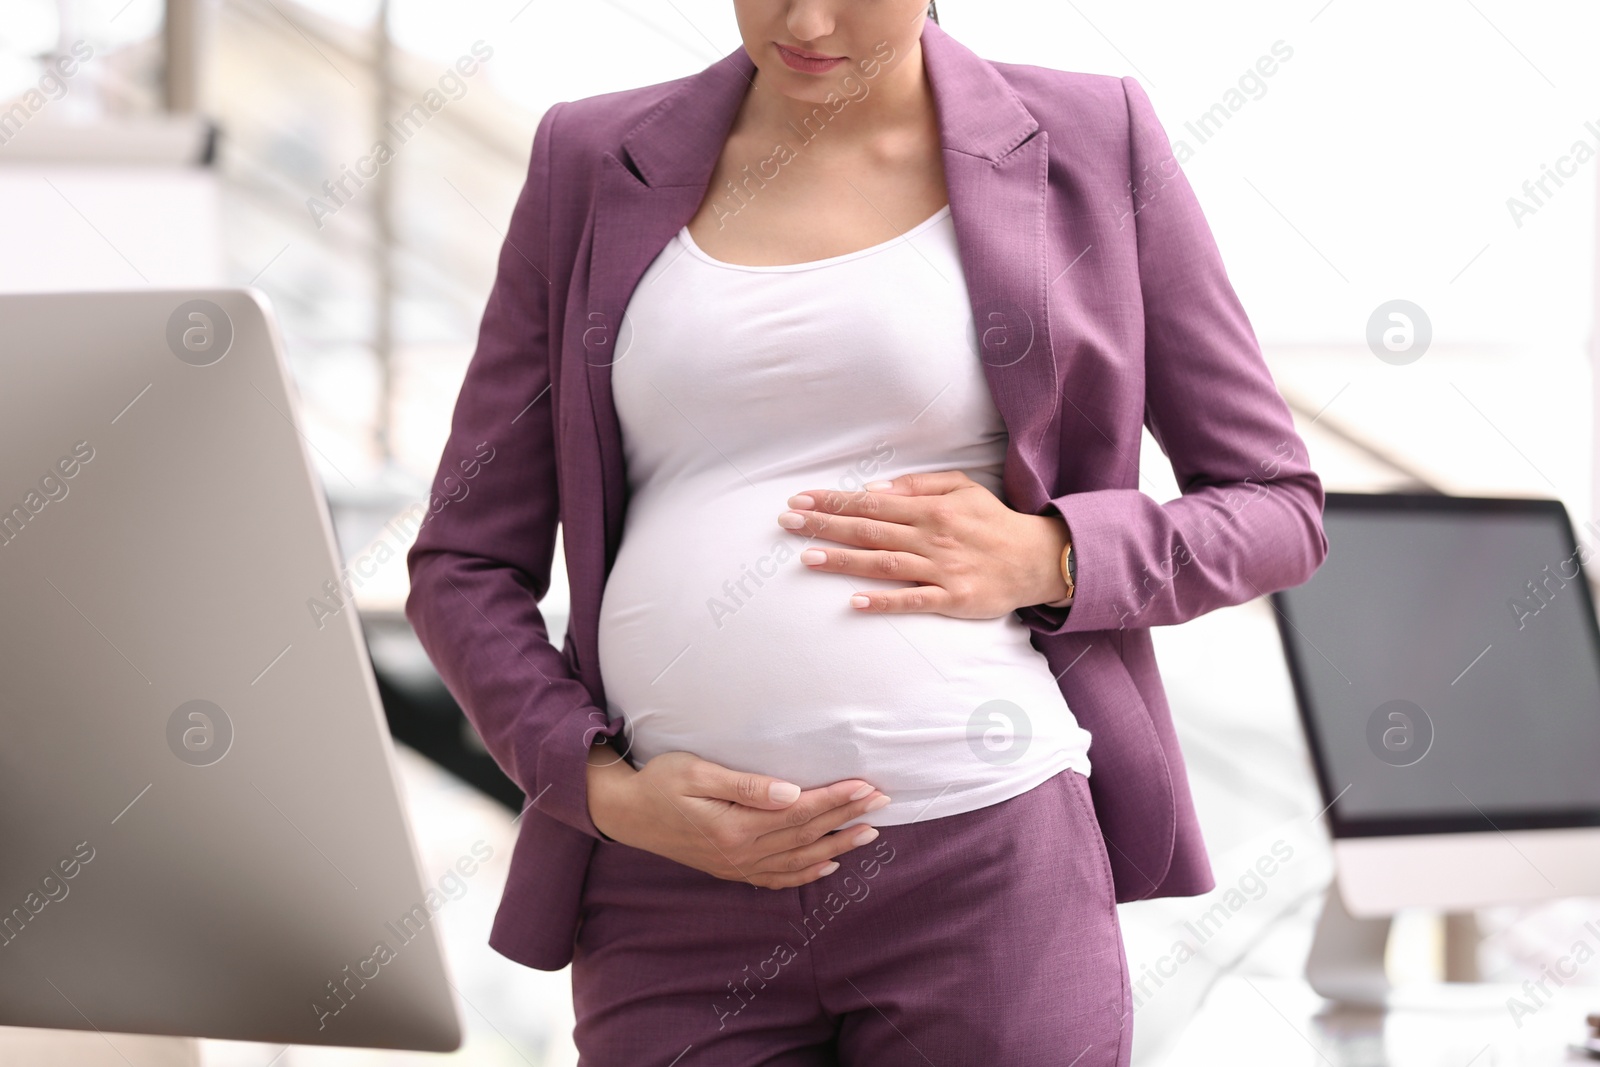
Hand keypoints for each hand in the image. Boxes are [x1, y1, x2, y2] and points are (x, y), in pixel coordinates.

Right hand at [586, 747, 889, 888]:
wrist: (625, 813)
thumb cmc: (659, 783)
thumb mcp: (697, 773)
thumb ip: (746, 785)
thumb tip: (791, 793)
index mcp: (736, 826)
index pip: (800, 812)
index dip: (836, 799)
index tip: (866, 785)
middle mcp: (741, 852)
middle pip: (807, 835)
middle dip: (847, 817)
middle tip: (882, 801)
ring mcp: (736, 865)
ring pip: (799, 860)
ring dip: (837, 845)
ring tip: (869, 832)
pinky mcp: (730, 869)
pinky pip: (777, 878)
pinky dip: (806, 873)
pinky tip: (827, 864)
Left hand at [775, 470, 1070, 616]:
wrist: (1038, 559)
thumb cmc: (994, 522)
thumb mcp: (963, 488)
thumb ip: (920, 485)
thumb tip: (875, 491)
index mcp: (931, 509)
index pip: (871, 503)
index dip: (833, 501)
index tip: (800, 500)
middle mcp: (932, 536)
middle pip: (870, 530)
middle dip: (825, 525)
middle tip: (787, 521)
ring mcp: (941, 569)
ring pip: (884, 563)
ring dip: (844, 560)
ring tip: (807, 557)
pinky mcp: (953, 599)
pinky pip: (914, 600)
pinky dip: (885, 600)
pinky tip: (855, 602)